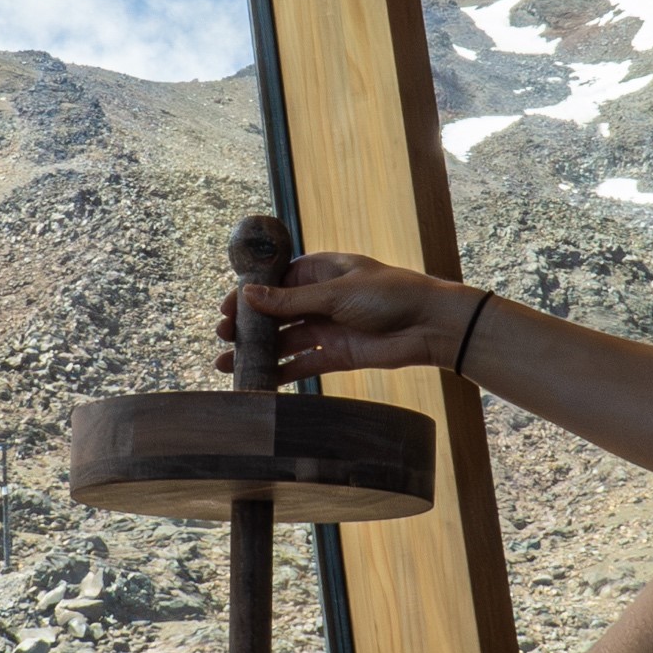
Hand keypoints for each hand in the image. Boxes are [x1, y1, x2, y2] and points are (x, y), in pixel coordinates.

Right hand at [213, 253, 478, 383]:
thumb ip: (291, 299)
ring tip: (227, 364)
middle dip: (248, 326)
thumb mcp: (336, 293)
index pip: (274, 281)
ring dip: (258, 351)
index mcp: (319, 271)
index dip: (249, 295)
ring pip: (284, 340)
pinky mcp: (336, 355)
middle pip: (275, 312)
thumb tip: (249, 295)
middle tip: (222, 338)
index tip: (225, 309)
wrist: (430, 325)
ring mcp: (327, 328)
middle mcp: (319, 299)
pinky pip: (302, 364)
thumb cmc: (389, 295)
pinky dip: (281, 372)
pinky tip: (259, 381)